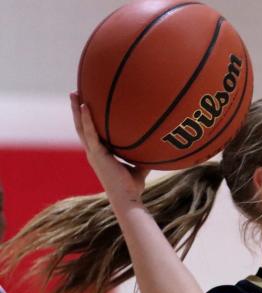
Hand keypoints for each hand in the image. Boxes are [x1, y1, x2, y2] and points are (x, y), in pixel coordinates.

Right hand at [70, 91, 149, 208]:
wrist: (127, 198)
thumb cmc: (133, 187)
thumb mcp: (139, 168)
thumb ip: (142, 157)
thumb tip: (155, 148)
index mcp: (100, 154)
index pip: (91, 134)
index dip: (87, 120)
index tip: (87, 105)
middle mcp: (93, 152)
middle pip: (82, 127)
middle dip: (78, 110)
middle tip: (76, 94)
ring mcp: (93, 153)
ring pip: (81, 127)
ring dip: (77, 110)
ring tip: (74, 93)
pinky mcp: (96, 154)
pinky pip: (90, 133)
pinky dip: (87, 119)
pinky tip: (86, 106)